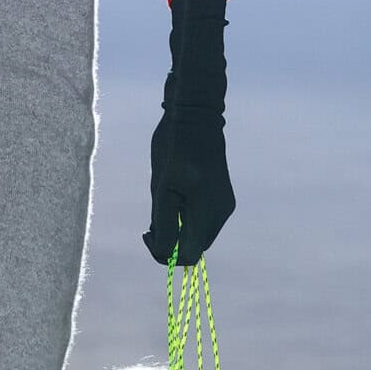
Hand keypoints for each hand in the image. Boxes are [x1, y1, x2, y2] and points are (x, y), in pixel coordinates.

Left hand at [143, 0, 235, 267]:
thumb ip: (163, 221)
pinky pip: (199, 221)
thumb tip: (163, 252)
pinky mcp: (220, 198)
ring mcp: (223, 205)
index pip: (188, 255)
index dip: (164, 253)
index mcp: (208, 210)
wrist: (195, 114)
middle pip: (193, 247)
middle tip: (150, 217)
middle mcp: (221, 212)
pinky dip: (183, 218)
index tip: (146, 232)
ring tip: (163, 199)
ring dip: (175, 227)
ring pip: (195, 234)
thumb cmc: (174, 146)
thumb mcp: (161, 186)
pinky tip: (173, 197)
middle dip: (169, 239)